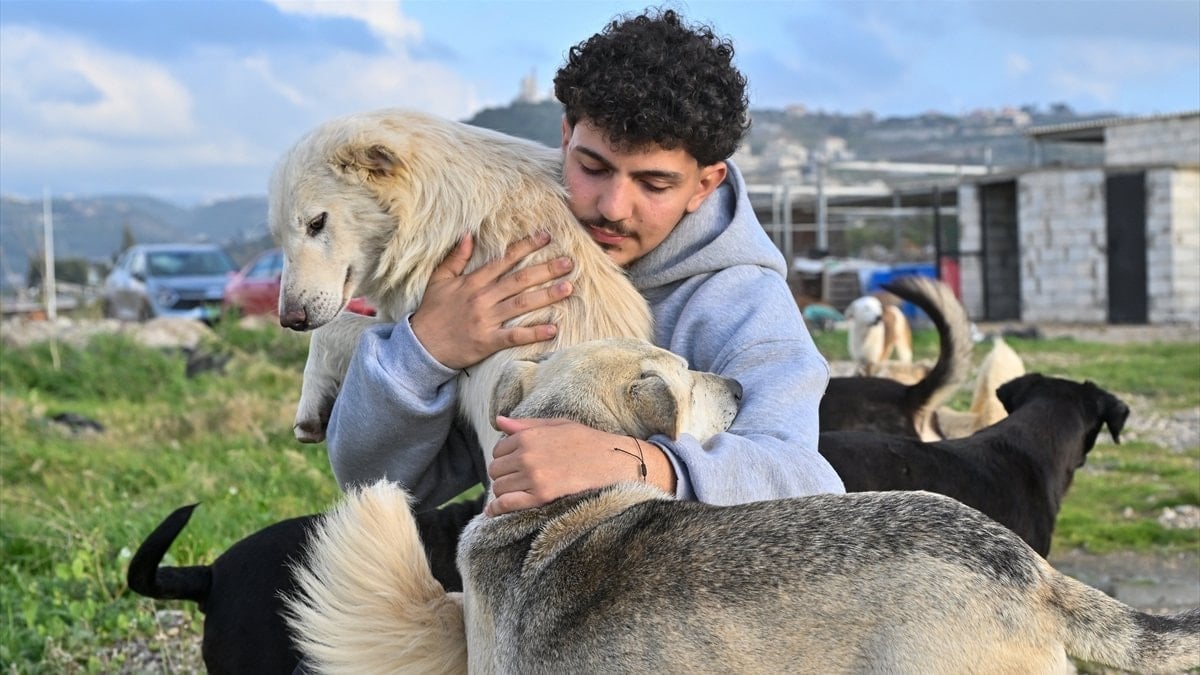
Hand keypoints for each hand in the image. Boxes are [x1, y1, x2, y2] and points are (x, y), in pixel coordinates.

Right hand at [410, 232, 573, 369]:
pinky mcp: (488, 341)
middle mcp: (483, 298)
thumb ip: (456, 258)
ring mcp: (486, 320)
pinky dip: (533, 333)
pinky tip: (552, 329)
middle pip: (519, 280)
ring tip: (568, 288)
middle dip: (546, 269)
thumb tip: (468, 234)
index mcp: (473, 282)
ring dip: (546, 296)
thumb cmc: (432, 312)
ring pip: (521, 304)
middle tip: (569, 262)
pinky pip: (514, 336)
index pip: (504, 260)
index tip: (546, 237)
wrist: (422, 345)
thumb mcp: (439, 280)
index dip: (526, 247)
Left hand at [485, 416, 675, 515]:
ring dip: (503, 491)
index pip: (498, 450)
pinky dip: (497, 509)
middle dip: (503, 475)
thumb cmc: (587, 441)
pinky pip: (507, 504)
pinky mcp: (541, 496)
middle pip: (496, 470)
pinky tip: (494, 511)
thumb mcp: (557, 425)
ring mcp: (533, 476)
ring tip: (515, 492)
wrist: (612, 461)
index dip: (505, 458)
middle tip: (516, 480)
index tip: (514, 464)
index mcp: (529, 436)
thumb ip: (526, 425)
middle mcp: (526, 455)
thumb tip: (499, 421)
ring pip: (499, 487)